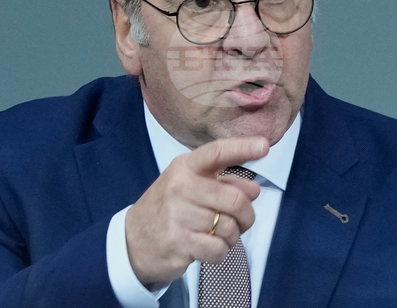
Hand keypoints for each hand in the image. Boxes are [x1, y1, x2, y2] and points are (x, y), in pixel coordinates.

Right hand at [125, 136, 267, 288]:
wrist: (133, 240)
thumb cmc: (168, 208)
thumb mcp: (191, 187)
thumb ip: (224, 184)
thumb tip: (253, 191)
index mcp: (185, 167)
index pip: (216, 152)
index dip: (242, 148)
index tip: (264, 145)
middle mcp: (180, 187)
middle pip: (234, 199)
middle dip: (246, 215)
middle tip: (241, 221)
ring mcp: (177, 215)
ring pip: (229, 227)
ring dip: (232, 236)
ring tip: (218, 234)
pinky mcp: (179, 242)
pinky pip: (219, 248)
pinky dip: (221, 251)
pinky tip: (209, 247)